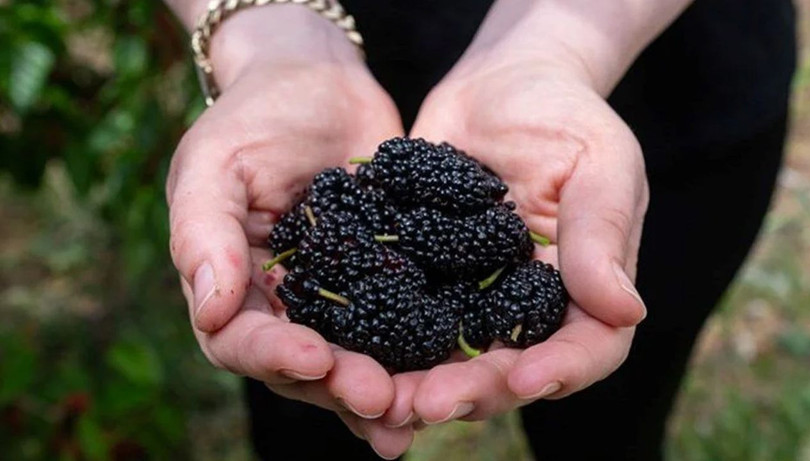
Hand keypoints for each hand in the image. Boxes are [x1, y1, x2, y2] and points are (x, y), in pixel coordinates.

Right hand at [166, 6, 411, 456]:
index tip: (315, 358)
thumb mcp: (216, 162)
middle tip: (382, 399)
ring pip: (356, 359)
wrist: (320, 83)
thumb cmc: (256, 116)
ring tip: (417, 412)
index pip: (241, 339)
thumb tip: (209, 311)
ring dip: (385, 391)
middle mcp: (286, 304)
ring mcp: (340, 298)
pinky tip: (452, 377)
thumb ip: (204, 232)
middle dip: (341, 386)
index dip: (275, 355)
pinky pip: (403, 325)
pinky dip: (422, 357)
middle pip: (305, 366)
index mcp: (234, 285)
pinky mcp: (390, 281)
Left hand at [381, 35, 648, 429]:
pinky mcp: (421, 278)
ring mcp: (469, 297)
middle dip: (471, 391)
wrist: (500, 84)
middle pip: (507, 369)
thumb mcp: (598, 162)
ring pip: (448, 357)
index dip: (560, 370)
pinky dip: (375, 342)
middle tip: (426, 404)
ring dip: (415, 383)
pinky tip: (343, 353)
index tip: (523, 377)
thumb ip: (602, 233)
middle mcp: (524, 307)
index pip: (586, 348)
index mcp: (581, 289)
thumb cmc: (564, 115)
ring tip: (378, 398)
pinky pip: (398, 316)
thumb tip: (625, 310)